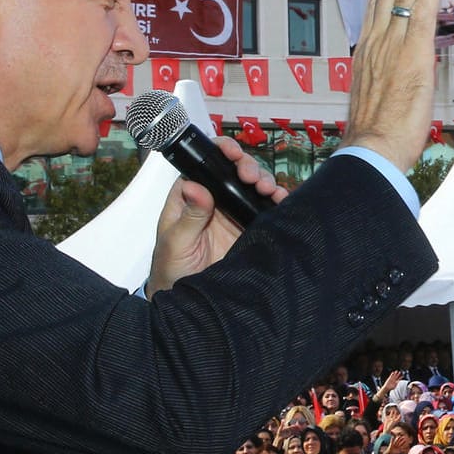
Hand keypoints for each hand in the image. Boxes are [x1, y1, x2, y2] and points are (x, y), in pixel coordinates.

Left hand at [147, 136, 284, 295]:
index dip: (219, 152)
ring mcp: (234, 214)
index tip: (230, 151)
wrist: (191, 303)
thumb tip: (194, 186)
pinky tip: (282, 200)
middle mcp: (214, 200)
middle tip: (251, 176)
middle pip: (233, 171)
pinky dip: (277, 201)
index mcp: (190, 196)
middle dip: (246, 166)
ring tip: (268, 188)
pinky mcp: (251, 229)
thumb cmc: (171, 270)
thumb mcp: (175, 243)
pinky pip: (266, 209)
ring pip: (253, 187)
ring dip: (264, 181)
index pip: (204, 164)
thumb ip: (188, 216)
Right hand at [343, 0, 445, 170]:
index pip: (377, 1)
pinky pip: (422, 11)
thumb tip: (396, 65)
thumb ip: (385, 70)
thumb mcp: (375, 92)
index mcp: (367, 48)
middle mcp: (377, 40)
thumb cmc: (375, 133)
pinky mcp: (412, 54)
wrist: (371, 149)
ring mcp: (393, 45)